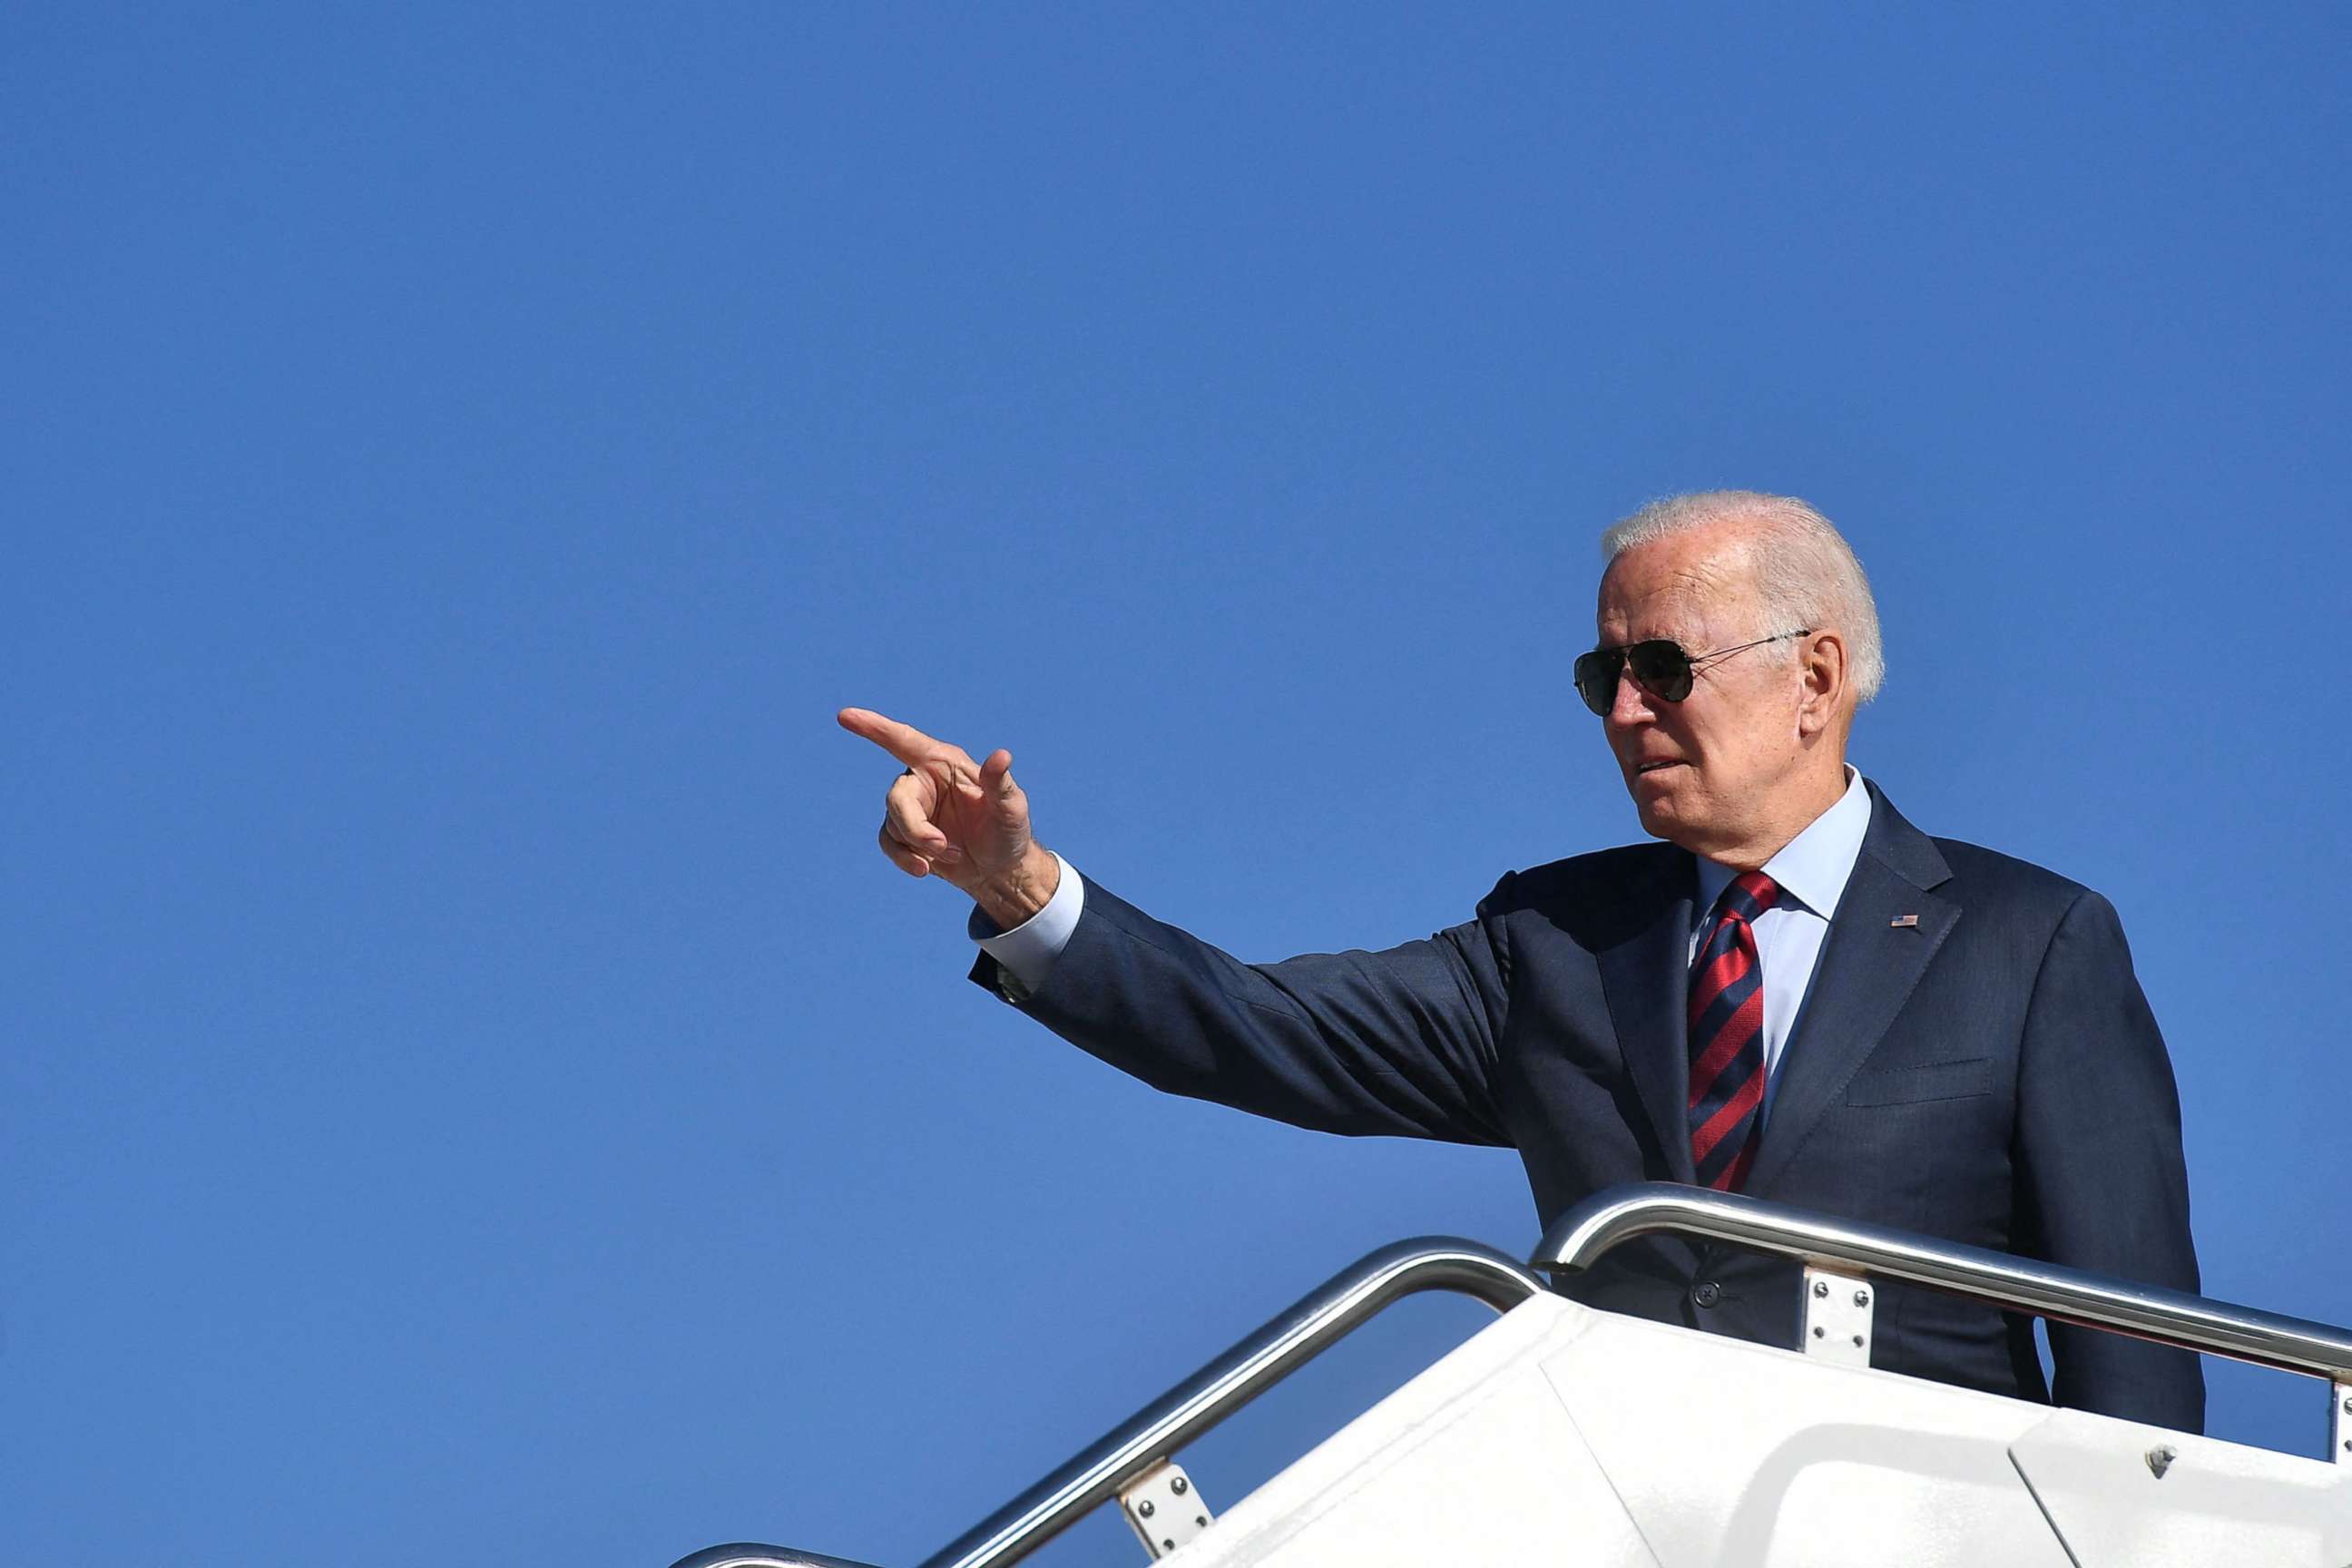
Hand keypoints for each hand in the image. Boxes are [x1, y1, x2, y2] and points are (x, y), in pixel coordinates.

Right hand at [837, 707, 1061, 927]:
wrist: (999, 868)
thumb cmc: (1009, 831)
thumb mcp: (1011, 807)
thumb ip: (1001, 783)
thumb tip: (1001, 756)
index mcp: (943, 762)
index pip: (903, 740)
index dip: (873, 727)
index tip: (845, 716)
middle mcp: (922, 780)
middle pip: (896, 798)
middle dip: (915, 828)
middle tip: (941, 847)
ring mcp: (912, 807)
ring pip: (893, 825)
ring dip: (918, 846)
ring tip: (952, 855)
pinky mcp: (905, 834)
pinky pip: (889, 843)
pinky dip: (905, 858)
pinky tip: (926, 869)